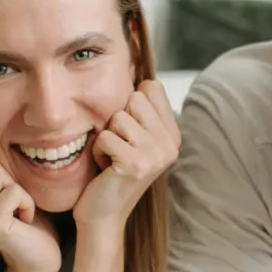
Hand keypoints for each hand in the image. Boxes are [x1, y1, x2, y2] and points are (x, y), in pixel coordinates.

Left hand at [73, 80, 180, 229]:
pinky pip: (106, 135)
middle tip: (118, 146)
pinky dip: (98, 150)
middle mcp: (171, 144)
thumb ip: (139, 108)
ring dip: (106, 136)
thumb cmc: (111, 172)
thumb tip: (133, 57)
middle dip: (117, 119)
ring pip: (118, 116)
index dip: (130, 103)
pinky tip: (105, 167)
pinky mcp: (136, 164)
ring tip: (112, 157)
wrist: (103, 215)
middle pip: (134, 97)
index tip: (129, 132)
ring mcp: (156, 155)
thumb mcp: (133, 137)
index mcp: (173, 134)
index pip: (151, 87)